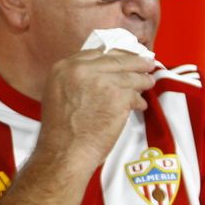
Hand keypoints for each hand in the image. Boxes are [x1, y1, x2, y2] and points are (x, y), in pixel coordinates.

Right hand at [33, 48, 154, 173]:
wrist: (65, 151)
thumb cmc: (60, 131)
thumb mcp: (56, 94)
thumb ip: (74, 80)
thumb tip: (98, 74)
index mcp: (64, 68)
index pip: (95, 53)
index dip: (112, 57)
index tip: (122, 60)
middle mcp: (81, 70)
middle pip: (116, 60)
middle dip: (134, 62)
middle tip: (146, 63)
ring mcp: (102, 81)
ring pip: (130, 76)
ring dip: (142, 80)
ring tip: (149, 82)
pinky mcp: (118, 96)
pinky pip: (135, 94)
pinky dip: (139, 101)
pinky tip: (140, 105)